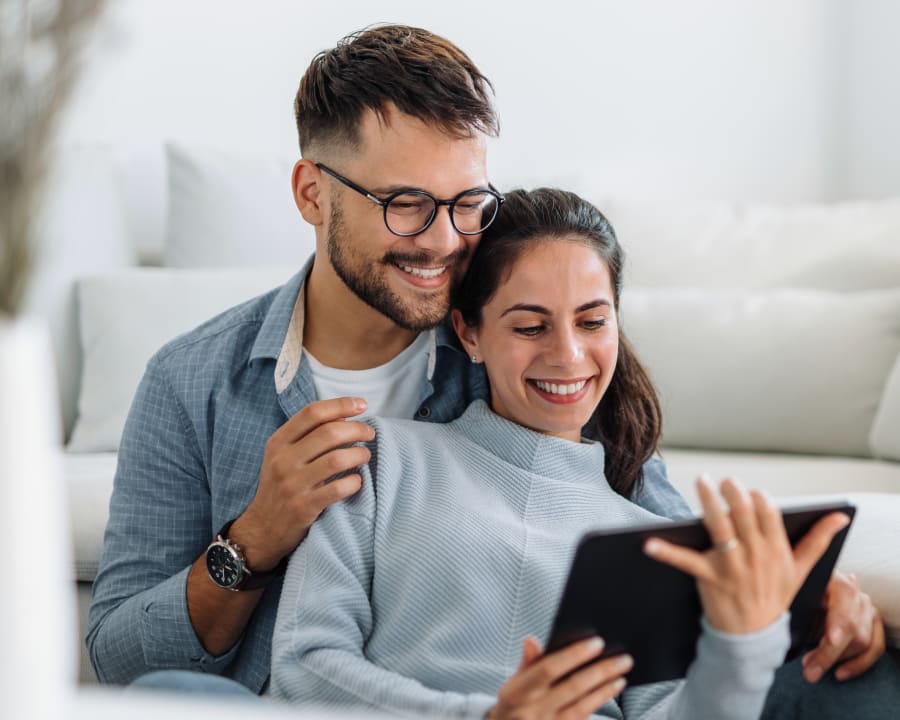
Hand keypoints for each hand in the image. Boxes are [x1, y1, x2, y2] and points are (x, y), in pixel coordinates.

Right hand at [229, 396, 374, 569]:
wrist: (262, 528)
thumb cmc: (280, 486)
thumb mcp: (284, 456)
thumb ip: (308, 435)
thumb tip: (344, 415)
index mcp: (278, 442)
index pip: (312, 413)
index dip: (341, 404)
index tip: (362, 404)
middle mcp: (283, 460)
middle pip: (328, 433)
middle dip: (357, 429)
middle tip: (369, 434)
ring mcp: (293, 484)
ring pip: (336, 459)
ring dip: (359, 455)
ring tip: (365, 456)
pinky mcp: (303, 507)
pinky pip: (338, 489)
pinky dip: (354, 482)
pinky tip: (357, 481)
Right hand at [487, 636, 630, 719]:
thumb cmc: (515, 705)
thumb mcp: (513, 683)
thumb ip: (527, 662)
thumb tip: (531, 639)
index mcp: (517, 692)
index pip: (548, 668)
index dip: (573, 655)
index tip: (597, 642)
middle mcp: (532, 711)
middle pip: (573, 688)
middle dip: (600, 672)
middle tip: (623, 659)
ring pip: (582, 707)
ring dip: (605, 690)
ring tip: (621, 676)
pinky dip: (598, 704)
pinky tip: (610, 692)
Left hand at [644, 476, 850, 634]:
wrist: (753, 639)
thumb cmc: (775, 597)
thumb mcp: (802, 571)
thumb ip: (819, 540)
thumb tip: (841, 515)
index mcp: (777, 551)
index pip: (771, 517)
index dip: (760, 500)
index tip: (752, 489)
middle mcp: (755, 556)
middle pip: (746, 518)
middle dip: (736, 495)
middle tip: (726, 479)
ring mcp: (732, 568)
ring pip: (721, 530)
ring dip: (710, 505)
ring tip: (702, 482)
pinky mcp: (709, 578)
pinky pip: (686, 561)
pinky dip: (666, 552)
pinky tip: (648, 543)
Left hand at [801, 571, 885, 681]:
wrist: (803, 590)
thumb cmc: (794, 593)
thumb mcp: (790, 594)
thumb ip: (791, 604)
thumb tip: (783, 624)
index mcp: (833, 578)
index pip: (845, 598)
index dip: (839, 621)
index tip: (831, 640)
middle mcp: (855, 592)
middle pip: (853, 626)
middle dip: (829, 652)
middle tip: (807, 667)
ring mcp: (865, 608)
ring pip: (864, 640)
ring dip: (838, 659)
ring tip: (812, 668)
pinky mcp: (871, 623)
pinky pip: (875, 647)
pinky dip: (858, 664)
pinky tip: (839, 672)